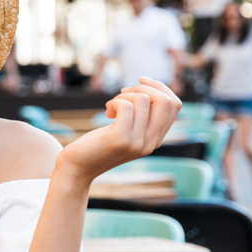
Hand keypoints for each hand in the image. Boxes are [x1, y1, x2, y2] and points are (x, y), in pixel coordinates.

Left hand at [57, 76, 181, 182]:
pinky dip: (115, 102)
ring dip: (124, 95)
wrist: (77, 168)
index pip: (174, 104)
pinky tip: (107, 112)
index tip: (139, 82)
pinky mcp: (121, 140)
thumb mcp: (124, 129)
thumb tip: (146, 84)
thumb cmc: (97, 144)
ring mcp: (137, 143)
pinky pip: (126, 106)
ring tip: (111, 106)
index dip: (159, 87)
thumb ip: (139, 115)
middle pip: (167, 101)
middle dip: (143, 88)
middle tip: (122, 94)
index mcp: (155, 139)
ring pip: (144, 100)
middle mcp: (151, 143)